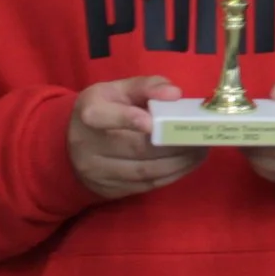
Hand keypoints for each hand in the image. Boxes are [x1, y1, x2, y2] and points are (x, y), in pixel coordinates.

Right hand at [67, 76, 205, 199]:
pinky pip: (145, 185)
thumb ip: (147, 86)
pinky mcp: (109, 189)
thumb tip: (174, 93)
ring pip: (144, 171)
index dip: (127, 119)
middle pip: (135, 148)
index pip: (102, 117)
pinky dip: (172, 175)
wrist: (73, 143)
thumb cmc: (106, 108)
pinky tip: (188, 164)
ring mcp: (97, 171)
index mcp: (90, 112)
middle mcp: (88, 145)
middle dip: (173, 144)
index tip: (152, 121)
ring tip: (201, 151)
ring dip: (179, 163)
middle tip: (200, 137)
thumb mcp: (120, 89)